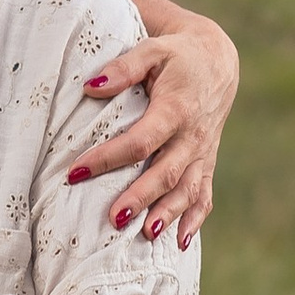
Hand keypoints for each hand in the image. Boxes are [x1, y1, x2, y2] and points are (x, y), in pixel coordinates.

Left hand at [67, 19, 237, 247]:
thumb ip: (123, 68)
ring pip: (187, 190)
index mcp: (176, 109)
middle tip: (114, 219)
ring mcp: (202, 152)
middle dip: (141, 197)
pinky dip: (195, 219)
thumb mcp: (151, 51)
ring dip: (167, 214)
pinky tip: (182, 243)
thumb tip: (90, 87)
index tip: (76, 172)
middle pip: (166, 173)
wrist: (217, 61)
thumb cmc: (176, 56)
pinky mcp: (206, 162)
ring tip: (145, 236)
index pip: (140, 141)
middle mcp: (192, 136)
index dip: (109, 158)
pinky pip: (204, 195)